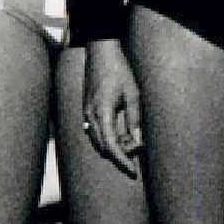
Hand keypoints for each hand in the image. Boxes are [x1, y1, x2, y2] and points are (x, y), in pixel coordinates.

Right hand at [78, 40, 143, 176]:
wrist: (101, 52)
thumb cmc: (119, 70)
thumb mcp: (133, 95)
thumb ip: (134, 120)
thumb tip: (138, 142)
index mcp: (102, 112)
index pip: (110, 146)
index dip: (122, 161)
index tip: (133, 172)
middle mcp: (90, 115)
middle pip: (102, 147)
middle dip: (119, 154)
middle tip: (138, 149)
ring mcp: (86, 111)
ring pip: (97, 140)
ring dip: (113, 145)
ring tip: (130, 140)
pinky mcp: (86, 108)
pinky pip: (94, 131)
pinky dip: (106, 137)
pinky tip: (120, 133)